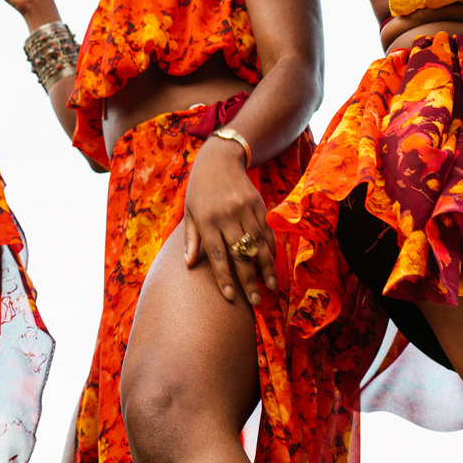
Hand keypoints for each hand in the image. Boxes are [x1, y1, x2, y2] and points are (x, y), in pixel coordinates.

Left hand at [179, 134, 275, 304]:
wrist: (219, 159)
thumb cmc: (199, 190)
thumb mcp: (190, 212)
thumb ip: (191, 239)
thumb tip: (189, 264)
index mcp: (207, 221)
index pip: (217, 255)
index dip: (224, 278)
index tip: (231, 298)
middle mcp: (226, 217)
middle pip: (240, 254)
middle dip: (248, 280)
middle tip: (256, 302)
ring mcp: (244, 210)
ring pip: (258, 244)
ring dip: (265, 268)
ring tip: (270, 287)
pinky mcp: (258, 204)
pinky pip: (266, 231)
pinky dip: (270, 249)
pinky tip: (273, 264)